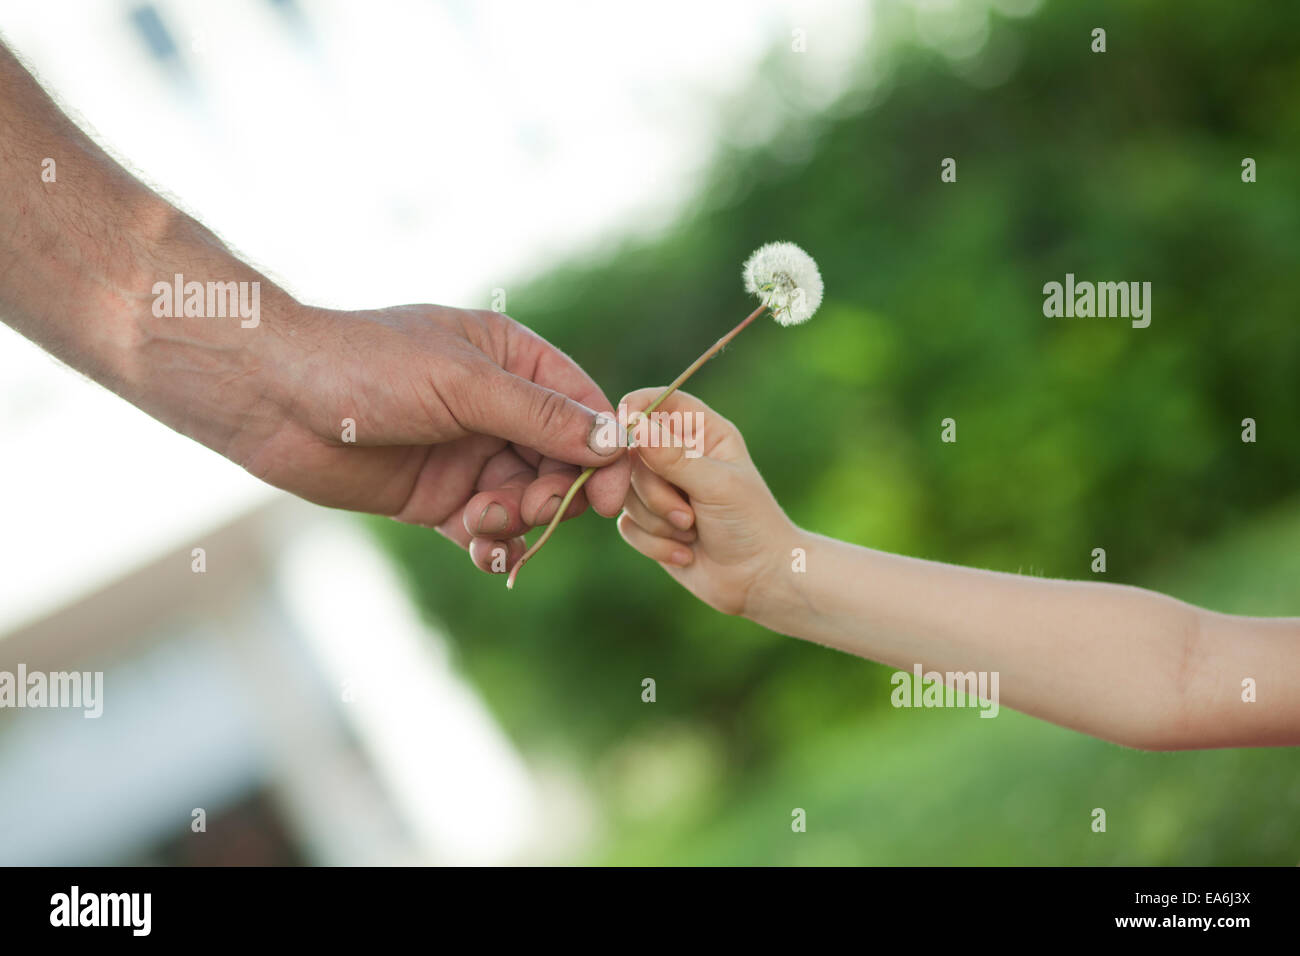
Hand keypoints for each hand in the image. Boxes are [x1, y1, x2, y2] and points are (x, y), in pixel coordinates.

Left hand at [233, 303, 630, 571]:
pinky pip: (487, 529)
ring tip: (481, 521)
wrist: (273, 400)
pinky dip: (491, 545)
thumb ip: (541, 417)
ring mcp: (469, 453)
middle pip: (562, 462)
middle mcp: (498, 407)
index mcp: (512, 360)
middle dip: (554, 493)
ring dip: (516, 519)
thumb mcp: (463, 384)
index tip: (606, 496)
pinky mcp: (438, 497)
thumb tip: (615, 442)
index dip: (603, 453)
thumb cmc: (366, 367)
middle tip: (531, 507)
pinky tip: (479, 552)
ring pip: (527, 500)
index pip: (584, 409)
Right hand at [614, 387, 795, 614]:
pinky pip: (626, 525)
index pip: (662, 402)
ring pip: (625, 492)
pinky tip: (686, 553)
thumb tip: (634, 426)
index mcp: (703, 433)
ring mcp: (662, 491)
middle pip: (633, 454)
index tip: (625, 424)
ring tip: (691, 533)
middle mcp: (678, 457)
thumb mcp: (716, 484)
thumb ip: (674, 457)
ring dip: (657, 520)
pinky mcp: (650, 524)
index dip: (638, 407)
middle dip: (655, 492)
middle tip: (687, 516)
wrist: (758, 580)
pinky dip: (655, 543)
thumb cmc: (750, 523)